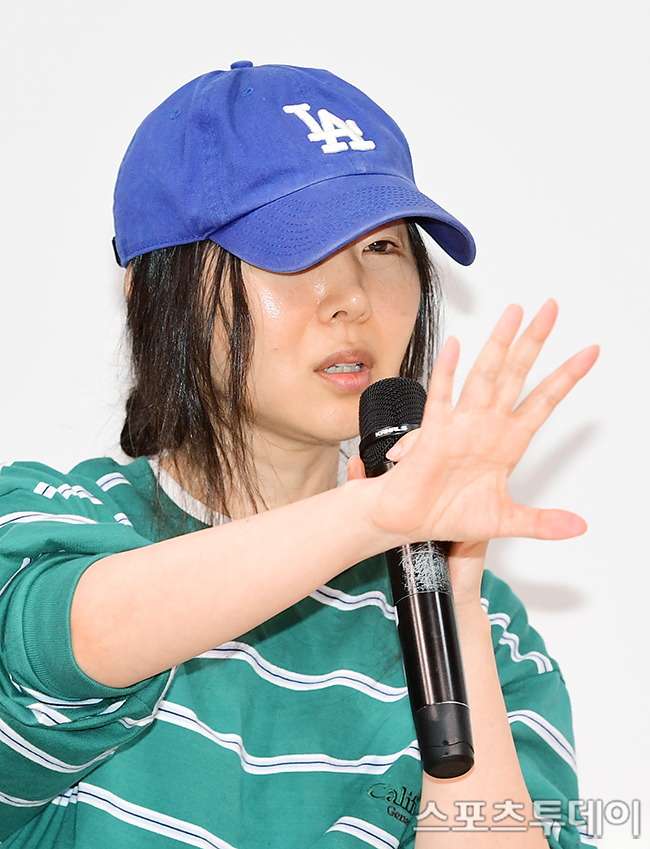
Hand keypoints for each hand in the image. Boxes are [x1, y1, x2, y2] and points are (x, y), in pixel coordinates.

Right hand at [351, 300, 598, 545]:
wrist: (408, 522)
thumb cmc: (447, 514)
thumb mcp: (505, 520)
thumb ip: (543, 522)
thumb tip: (579, 527)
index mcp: (507, 442)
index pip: (543, 401)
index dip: (566, 377)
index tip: (589, 353)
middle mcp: (486, 426)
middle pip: (516, 374)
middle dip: (534, 342)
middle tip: (550, 309)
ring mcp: (461, 426)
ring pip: (484, 376)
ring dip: (499, 345)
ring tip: (514, 316)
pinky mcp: (434, 434)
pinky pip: (442, 399)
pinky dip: (448, 373)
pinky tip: (456, 348)